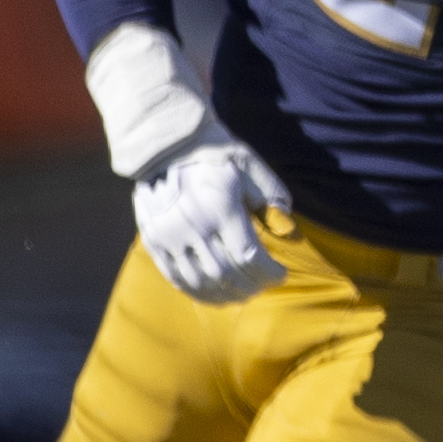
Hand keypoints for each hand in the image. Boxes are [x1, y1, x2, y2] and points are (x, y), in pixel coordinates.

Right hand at [133, 121, 290, 302]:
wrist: (168, 146)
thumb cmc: (217, 156)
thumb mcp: (251, 168)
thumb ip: (273, 199)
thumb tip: (289, 232)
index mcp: (221, 207)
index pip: (250, 257)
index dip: (269, 273)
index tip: (281, 274)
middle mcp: (193, 224)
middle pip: (228, 274)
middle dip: (252, 286)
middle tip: (264, 286)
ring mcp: (169, 235)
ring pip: (202, 281)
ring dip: (227, 295)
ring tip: (244, 293)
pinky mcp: (153, 241)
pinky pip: (177, 278)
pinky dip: (199, 292)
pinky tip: (216, 294)